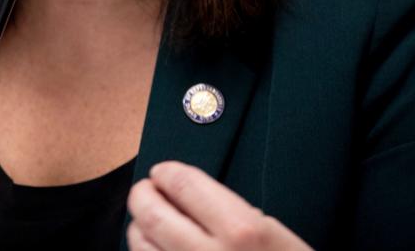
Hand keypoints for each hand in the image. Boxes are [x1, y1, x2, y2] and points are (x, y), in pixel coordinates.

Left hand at [127, 161, 312, 250]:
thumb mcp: (275, 236)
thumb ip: (231, 212)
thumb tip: (186, 194)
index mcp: (241, 231)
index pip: (183, 184)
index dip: (166, 172)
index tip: (163, 172)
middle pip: (151, 212)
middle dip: (142, 194)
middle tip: (146, 190)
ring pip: (140, 244)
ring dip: (139, 226)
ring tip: (148, 220)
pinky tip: (158, 249)